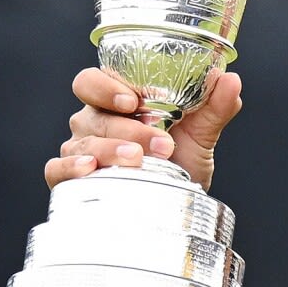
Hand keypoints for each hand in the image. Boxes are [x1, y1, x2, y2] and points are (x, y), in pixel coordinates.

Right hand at [46, 67, 244, 191]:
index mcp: (115, 101)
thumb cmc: (180, 161)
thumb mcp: (201, 134)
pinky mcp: (72, 179)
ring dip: (111, 151)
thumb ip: (214, 106)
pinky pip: (57, 169)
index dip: (106, 87)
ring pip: (82, 143)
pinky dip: (69, 168)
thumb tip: (230, 80)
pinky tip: (89, 169)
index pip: (93, 81)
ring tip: (138, 161)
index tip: (133, 100)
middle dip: (126, 129)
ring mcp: (80, 149)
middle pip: (93, 115)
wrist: (177, 206)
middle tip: (159, 144)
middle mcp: (93, 122)